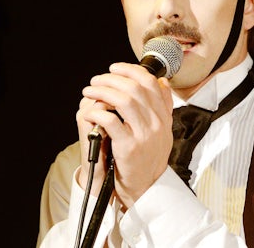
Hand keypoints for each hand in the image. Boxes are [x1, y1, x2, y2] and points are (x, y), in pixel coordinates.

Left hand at [80, 62, 174, 206]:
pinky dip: (99, 112)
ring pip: (123, 100)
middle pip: (134, 88)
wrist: (146, 186)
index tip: (114, 68)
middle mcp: (157, 123)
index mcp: (164, 116)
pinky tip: (91, 111)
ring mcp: (144, 135)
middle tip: (96, 80)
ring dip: (102, 91)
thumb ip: (163, 105)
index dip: (130, 70)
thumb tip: (162, 81)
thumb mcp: (163, 129)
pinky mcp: (128, 147)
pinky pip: (111, 122)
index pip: (150, 82)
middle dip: (111, 79)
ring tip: (89, 91)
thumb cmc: (150, 157)